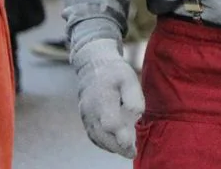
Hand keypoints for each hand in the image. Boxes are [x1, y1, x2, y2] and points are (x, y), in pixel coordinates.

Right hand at [74, 39, 143, 158]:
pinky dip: (103, 143)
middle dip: (118, 146)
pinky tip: (115, 146)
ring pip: (97, 137)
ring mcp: (85, 115)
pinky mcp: (85, 118)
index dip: (120, 134)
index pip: (110, 122)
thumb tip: (136, 115)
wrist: (93, 66)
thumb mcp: (129, 78)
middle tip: (132, 153)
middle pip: (102, 134)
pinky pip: (92, 135)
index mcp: (102, 98)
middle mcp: (90, 110)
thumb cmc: (115, 72)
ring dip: (111, 147)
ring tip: (128, 152)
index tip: (131, 144)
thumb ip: (134, 97)